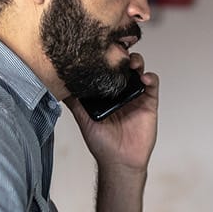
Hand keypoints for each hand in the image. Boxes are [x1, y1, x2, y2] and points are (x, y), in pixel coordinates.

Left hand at [63, 52, 157, 171]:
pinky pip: (152, 85)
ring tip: (131, 63)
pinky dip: (150, 78)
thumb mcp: (83, 119)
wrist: (120, 161)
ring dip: (136, 62)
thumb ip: (75, 103)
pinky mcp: (149, 102)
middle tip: (117, 52)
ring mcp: (135, 95)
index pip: (107, 69)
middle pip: (123, 65)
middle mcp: (120, 92)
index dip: (105, 58)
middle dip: (121, 55)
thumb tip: (60, 86)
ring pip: (138, 70)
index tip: (100, 49)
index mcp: (106, 93)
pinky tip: (144, 79)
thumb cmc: (102, 144)